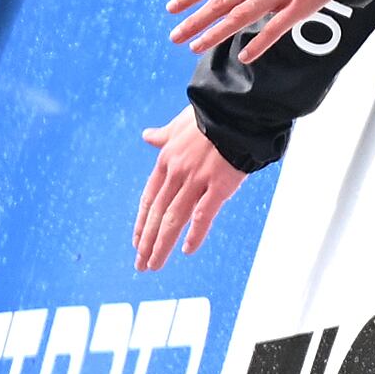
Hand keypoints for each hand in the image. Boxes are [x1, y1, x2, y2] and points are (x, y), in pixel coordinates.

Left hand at [133, 108, 247, 272]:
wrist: (237, 109)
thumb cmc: (211, 115)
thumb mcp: (179, 123)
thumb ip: (163, 135)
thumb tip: (147, 136)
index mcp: (166, 161)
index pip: (149, 199)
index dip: (142, 222)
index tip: (136, 241)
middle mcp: (176, 173)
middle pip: (157, 214)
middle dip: (147, 241)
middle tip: (140, 263)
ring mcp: (196, 180)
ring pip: (173, 219)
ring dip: (162, 244)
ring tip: (153, 264)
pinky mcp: (220, 185)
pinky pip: (203, 215)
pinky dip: (195, 234)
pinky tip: (187, 250)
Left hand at [168, 0, 329, 62]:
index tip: (172, 7)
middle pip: (221, 2)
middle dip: (195, 20)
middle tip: (174, 36)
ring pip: (241, 15)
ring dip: (216, 33)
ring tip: (196, 47)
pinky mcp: (300, 5)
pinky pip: (277, 27)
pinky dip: (260, 42)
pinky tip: (245, 56)